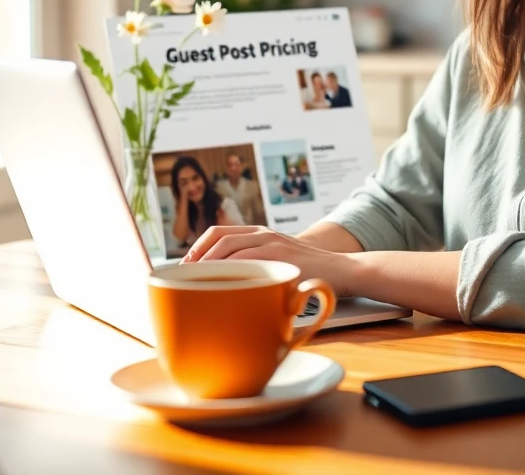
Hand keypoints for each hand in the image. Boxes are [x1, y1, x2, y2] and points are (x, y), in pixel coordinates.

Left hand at [181, 226, 356, 295]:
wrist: (342, 270)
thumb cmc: (307, 274)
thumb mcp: (277, 265)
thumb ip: (255, 270)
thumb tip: (222, 291)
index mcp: (258, 233)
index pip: (218, 232)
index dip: (197, 247)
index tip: (182, 267)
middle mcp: (263, 234)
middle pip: (219, 239)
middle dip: (196, 258)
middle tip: (184, 279)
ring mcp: (273, 244)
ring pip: (230, 249)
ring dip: (209, 267)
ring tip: (196, 285)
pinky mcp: (282, 258)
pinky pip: (248, 263)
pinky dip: (231, 273)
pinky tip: (222, 288)